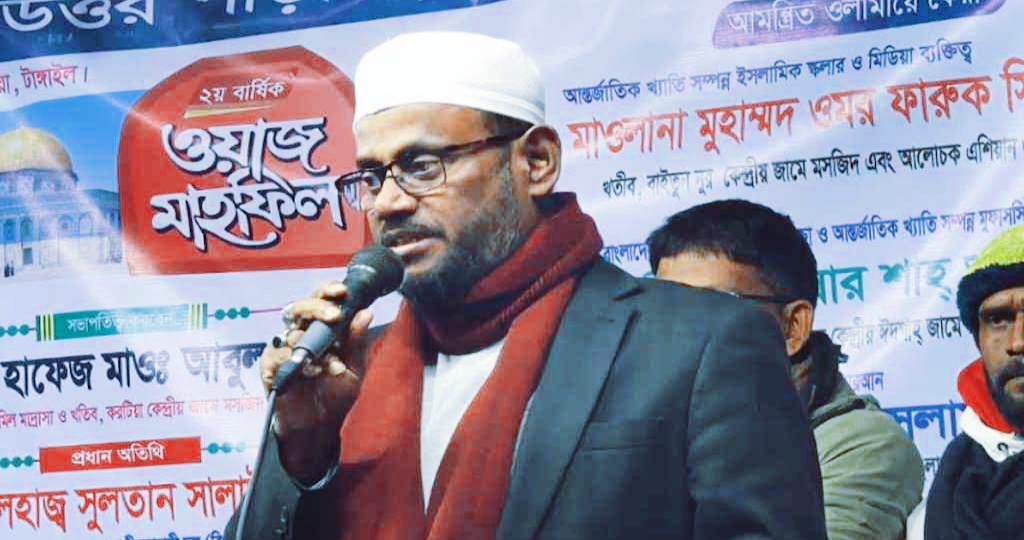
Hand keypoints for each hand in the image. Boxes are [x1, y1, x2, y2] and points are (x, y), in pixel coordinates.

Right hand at [260, 281, 372, 479]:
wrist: (318, 426)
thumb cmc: (335, 395)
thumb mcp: (354, 369)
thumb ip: (358, 342)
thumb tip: (366, 312)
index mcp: (320, 329)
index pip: (320, 301)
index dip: (327, 291)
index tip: (341, 291)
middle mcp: (299, 333)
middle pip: (300, 307)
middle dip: (316, 307)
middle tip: (333, 316)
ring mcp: (282, 349)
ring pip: (290, 331)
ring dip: (313, 345)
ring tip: (331, 363)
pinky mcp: (269, 366)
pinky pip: (279, 356)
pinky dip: (299, 364)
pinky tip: (313, 373)